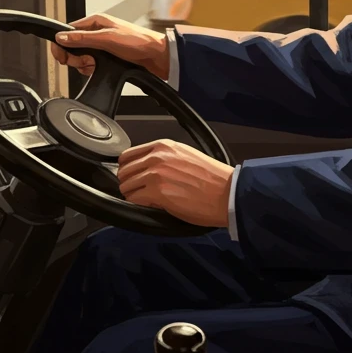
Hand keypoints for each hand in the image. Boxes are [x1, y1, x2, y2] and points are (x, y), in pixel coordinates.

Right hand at [52, 13, 168, 79]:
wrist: (157, 57)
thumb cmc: (139, 41)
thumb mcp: (107, 38)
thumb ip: (83, 38)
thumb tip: (62, 37)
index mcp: (96, 22)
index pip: (69, 31)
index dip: (63, 44)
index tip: (61, 56)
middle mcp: (97, 32)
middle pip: (73, 46)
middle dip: (76, 57)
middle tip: (86, 61)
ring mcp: (102, 45)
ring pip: (81, 57)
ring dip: (85, 64)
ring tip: (96, 64)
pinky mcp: (107, 57)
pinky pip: (90, 65)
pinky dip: (92, 69)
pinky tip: (99, 69)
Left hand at [116, 139, 232, 226]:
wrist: (227, 193)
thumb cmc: (213, 179)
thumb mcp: (186, 155)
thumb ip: (164, 158)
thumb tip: (146, 168)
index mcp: (164, 146)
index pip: (128, 155)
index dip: (129, 169)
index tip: (134, 178)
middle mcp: (157, 157)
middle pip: (123, 171)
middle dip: (130, 184)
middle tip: (142, 192)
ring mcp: (155, 174)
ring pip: (126, 187)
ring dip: (134, 196)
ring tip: (150, 200)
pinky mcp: (157, 193)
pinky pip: (134, 200)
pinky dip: (140, 205)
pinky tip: (154, 206)